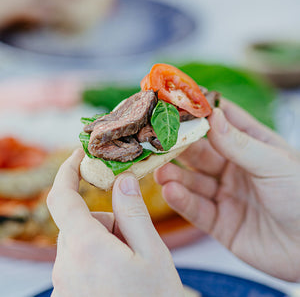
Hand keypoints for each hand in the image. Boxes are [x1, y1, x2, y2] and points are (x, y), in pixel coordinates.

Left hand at [47, 149, 183, 296]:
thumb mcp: (152, 253)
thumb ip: (133, 212)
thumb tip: (122, 180)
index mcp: (85, 248)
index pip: (62, 197)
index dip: (67, 171)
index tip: (80, 155)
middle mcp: (66, 265)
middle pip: (80, 222)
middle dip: (107, 220)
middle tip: (135, 238)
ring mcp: (65, 283)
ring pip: (81, 242)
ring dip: (105, 241)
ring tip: (132, 264)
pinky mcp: (69, 295)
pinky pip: (79, 262)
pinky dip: (98, 258)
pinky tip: (121, 278)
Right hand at [155, 100, 299, 281]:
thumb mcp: (274, 164)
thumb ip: (240, 143)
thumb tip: (212, 115)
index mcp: (252, 147)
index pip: (222, 123)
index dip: (200, 113)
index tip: (175, 105)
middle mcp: (234, 168)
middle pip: (200, 153)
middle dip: (179, 148)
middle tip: (158, 144)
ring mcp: (225, 194)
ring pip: (193, 181)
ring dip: (174, 176)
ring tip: (159, 171)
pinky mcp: (218, 222)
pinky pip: (196, 209)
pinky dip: (181, 200)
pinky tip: (170, 191)